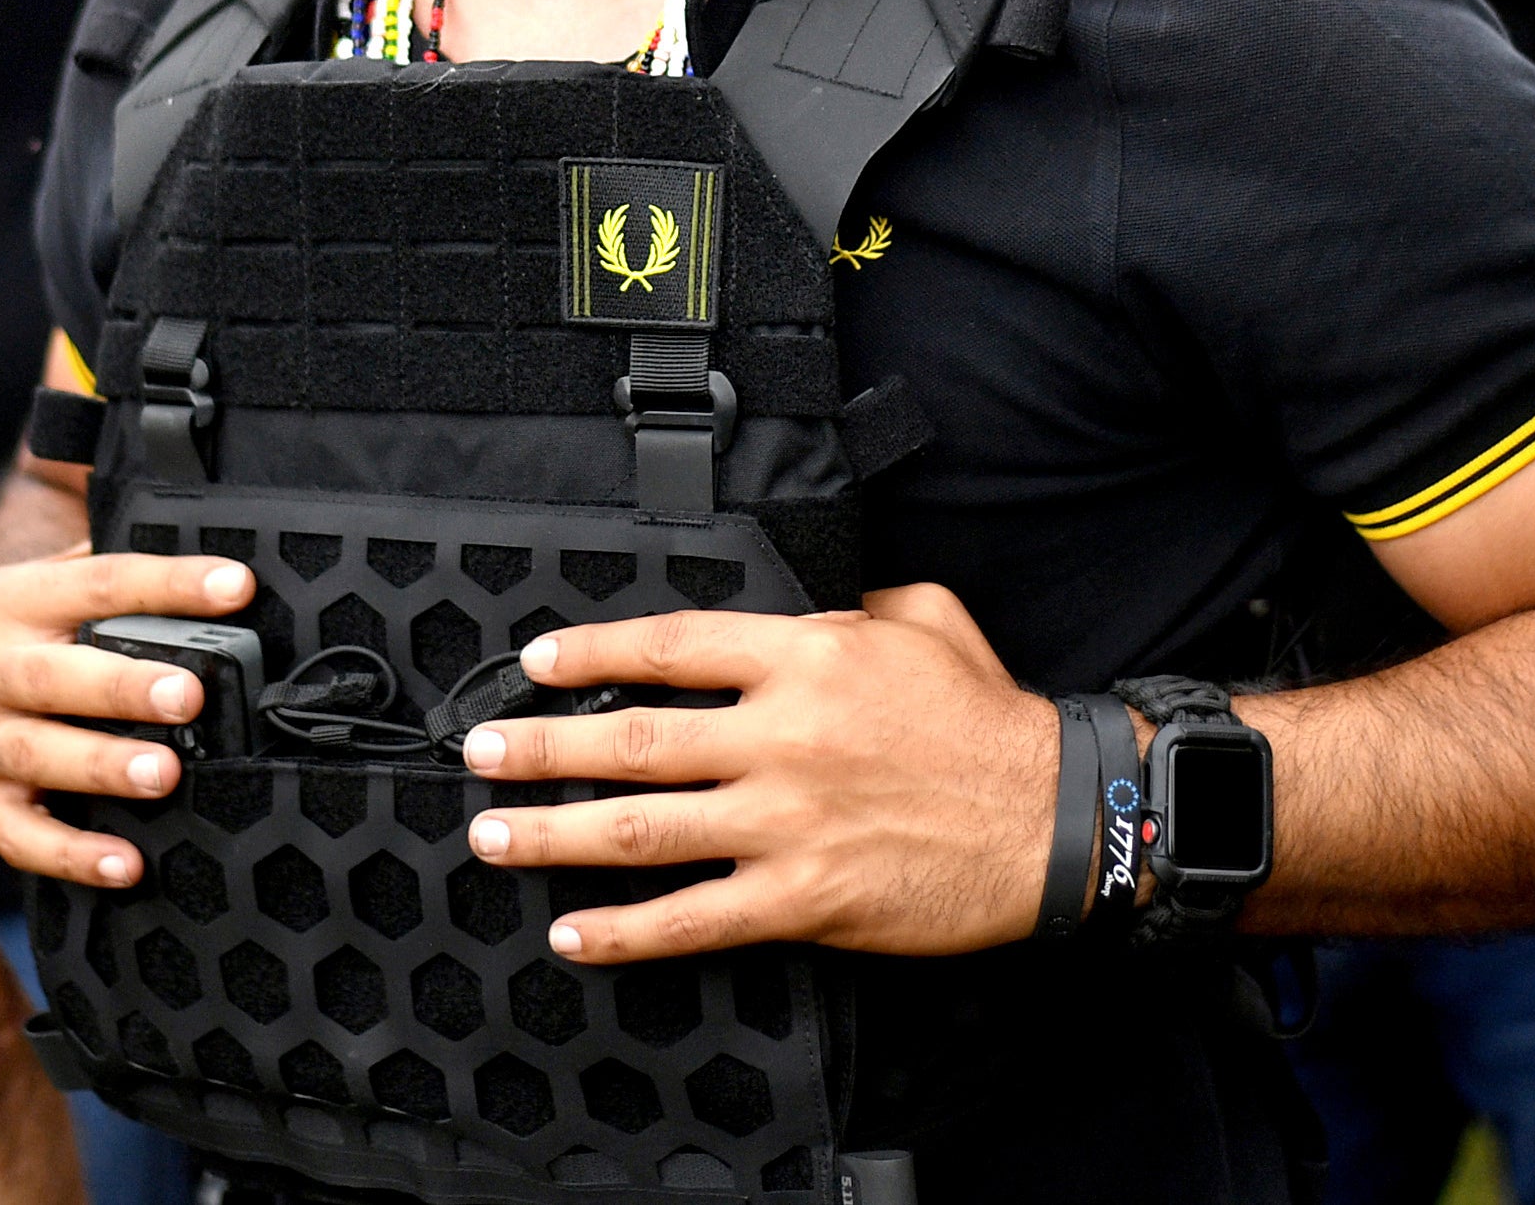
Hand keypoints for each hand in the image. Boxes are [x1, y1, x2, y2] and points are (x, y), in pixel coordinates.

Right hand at [0, 548, 251, 888]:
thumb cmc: (45, 639)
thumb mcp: (63, 588)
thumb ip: (120, 571)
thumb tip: (222, 561)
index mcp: (12, 599)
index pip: (99, 583)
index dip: (169, 583)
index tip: (236, 586)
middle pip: (52, 675)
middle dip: (121, 686)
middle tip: (187, 695)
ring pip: (36, 753)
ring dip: (102, 766)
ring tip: (165, 774)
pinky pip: (22, 837)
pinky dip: (73, 855)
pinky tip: (126, 865)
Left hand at [456, 584, 1058, 964]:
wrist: (1054, 818)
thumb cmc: (988, 718)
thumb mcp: (923, 618)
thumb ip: (848, 603)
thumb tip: (797, 602)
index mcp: (807, 657)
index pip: (671, 647)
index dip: (594, 653)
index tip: (537, 663)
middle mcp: (783, 735)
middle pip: (632, 739)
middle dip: (540, 747)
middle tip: (479, 752)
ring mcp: (788, 821)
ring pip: (643, 828)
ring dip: (554, 834)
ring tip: (490, 833)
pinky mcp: (805, 898)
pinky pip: (694, 919)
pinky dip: (625, 931)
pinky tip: (573, 932)